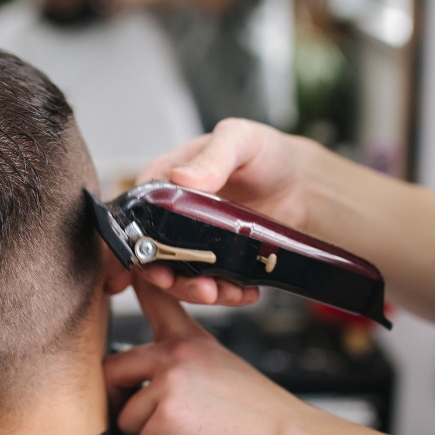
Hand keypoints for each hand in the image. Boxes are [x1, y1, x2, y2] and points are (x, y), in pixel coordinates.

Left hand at [105, 277, 313, 434]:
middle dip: (122, 405)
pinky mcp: (167, 415)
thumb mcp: (223, 371)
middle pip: (112, 371)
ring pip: (126, 420)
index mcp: (190, 340)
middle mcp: (175, 353)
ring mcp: (169, 381)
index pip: (154, 298)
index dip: (135, 282)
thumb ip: (184, 369)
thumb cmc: (262, 420)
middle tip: (150, 425)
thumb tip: (147, 389)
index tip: (128, 269)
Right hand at [137, 118, 310, 303]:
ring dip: (197, 291)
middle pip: (154, 255)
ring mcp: (195, 241)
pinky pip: (213, 283)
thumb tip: (183, 177)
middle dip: (170, 279)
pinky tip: (245, 292)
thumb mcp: (239, 140)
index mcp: (166, 183)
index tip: (146, 267)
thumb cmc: (264, 152)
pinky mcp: (219, 259)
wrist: (301, 181)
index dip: (133, 245)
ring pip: (181, 275)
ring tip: (223, 293)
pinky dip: (226, 293)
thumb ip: (213, 156)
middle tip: (197, 288)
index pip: (136, 216)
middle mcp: (174, 216)